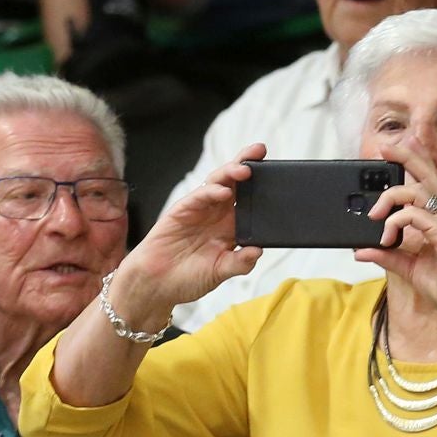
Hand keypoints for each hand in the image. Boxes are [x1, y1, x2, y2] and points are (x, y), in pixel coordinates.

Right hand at [114, 144, 265, 319]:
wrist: (157, 285)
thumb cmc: (188, 278)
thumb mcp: (220, 272)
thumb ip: (240, 262)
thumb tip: (258, 251)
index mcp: (230, 227)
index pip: (249, 199)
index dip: (262, 185)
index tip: (279, 174)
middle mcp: (216, 214)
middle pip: (235, 183)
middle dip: (248, 164)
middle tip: (261, 152)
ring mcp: (200, 210)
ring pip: (218, 183)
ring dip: (231, 172)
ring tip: (246, 169)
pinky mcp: (182, 211)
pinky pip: (198, 196)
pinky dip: (210, 192)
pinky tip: (223, 191)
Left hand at [355, 142, 436, 333]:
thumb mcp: (411, 269)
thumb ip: (389, 257)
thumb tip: (362, 250)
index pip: (426, 183)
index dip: (411, 165)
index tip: (391, 154)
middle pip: (427, 174)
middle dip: (406, 157)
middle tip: (384, 147)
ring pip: (416, 190)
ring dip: (390, 198)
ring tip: (375, 217)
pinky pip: (415, 214)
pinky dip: (396, 221)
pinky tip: (388, 236)